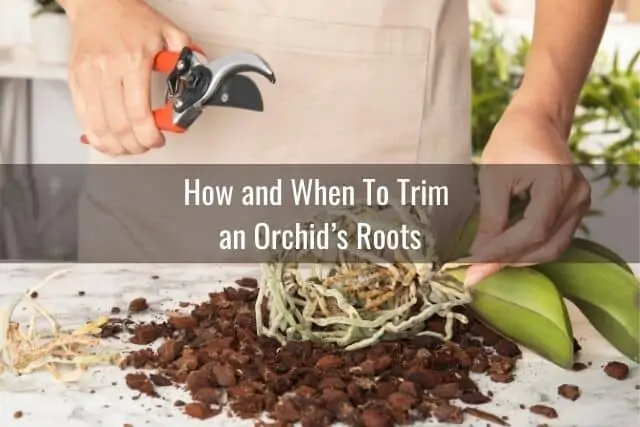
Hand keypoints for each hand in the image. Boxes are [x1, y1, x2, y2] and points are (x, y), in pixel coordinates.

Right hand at [65, 0, 191, 155]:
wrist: (98, 3)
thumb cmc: (131, 18)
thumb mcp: (169, 33)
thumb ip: (187, 59)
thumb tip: (199, 82)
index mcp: (133, 61)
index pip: (139, 113)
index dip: (150, 135)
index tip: (158, 139)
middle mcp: (107, 70)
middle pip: (119, 125)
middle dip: (136, 145)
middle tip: (146, 145)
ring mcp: (88, 77)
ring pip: (99, 126)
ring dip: (117, 145)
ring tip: (130, 147)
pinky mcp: (74, 80)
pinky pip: (82, 117)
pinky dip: (95, 136)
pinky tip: (108, 141)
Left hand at [464, 103, 590, 286]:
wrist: (535, 123)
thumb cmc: (511, 142)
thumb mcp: (493, 179)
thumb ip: (489, 220)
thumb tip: (477, 257)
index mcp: (557, 182)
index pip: (532, 231)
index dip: (502, 252)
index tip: (473, 265)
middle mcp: (576, 196)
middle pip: (545, 245)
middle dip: (509, 260)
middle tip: (475, 268)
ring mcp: (581, 204)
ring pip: (552, 248)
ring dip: (519, 257)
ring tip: (487, 259)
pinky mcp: (575, 209)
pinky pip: (554, 239)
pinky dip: (528, 248)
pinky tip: (504, 247)